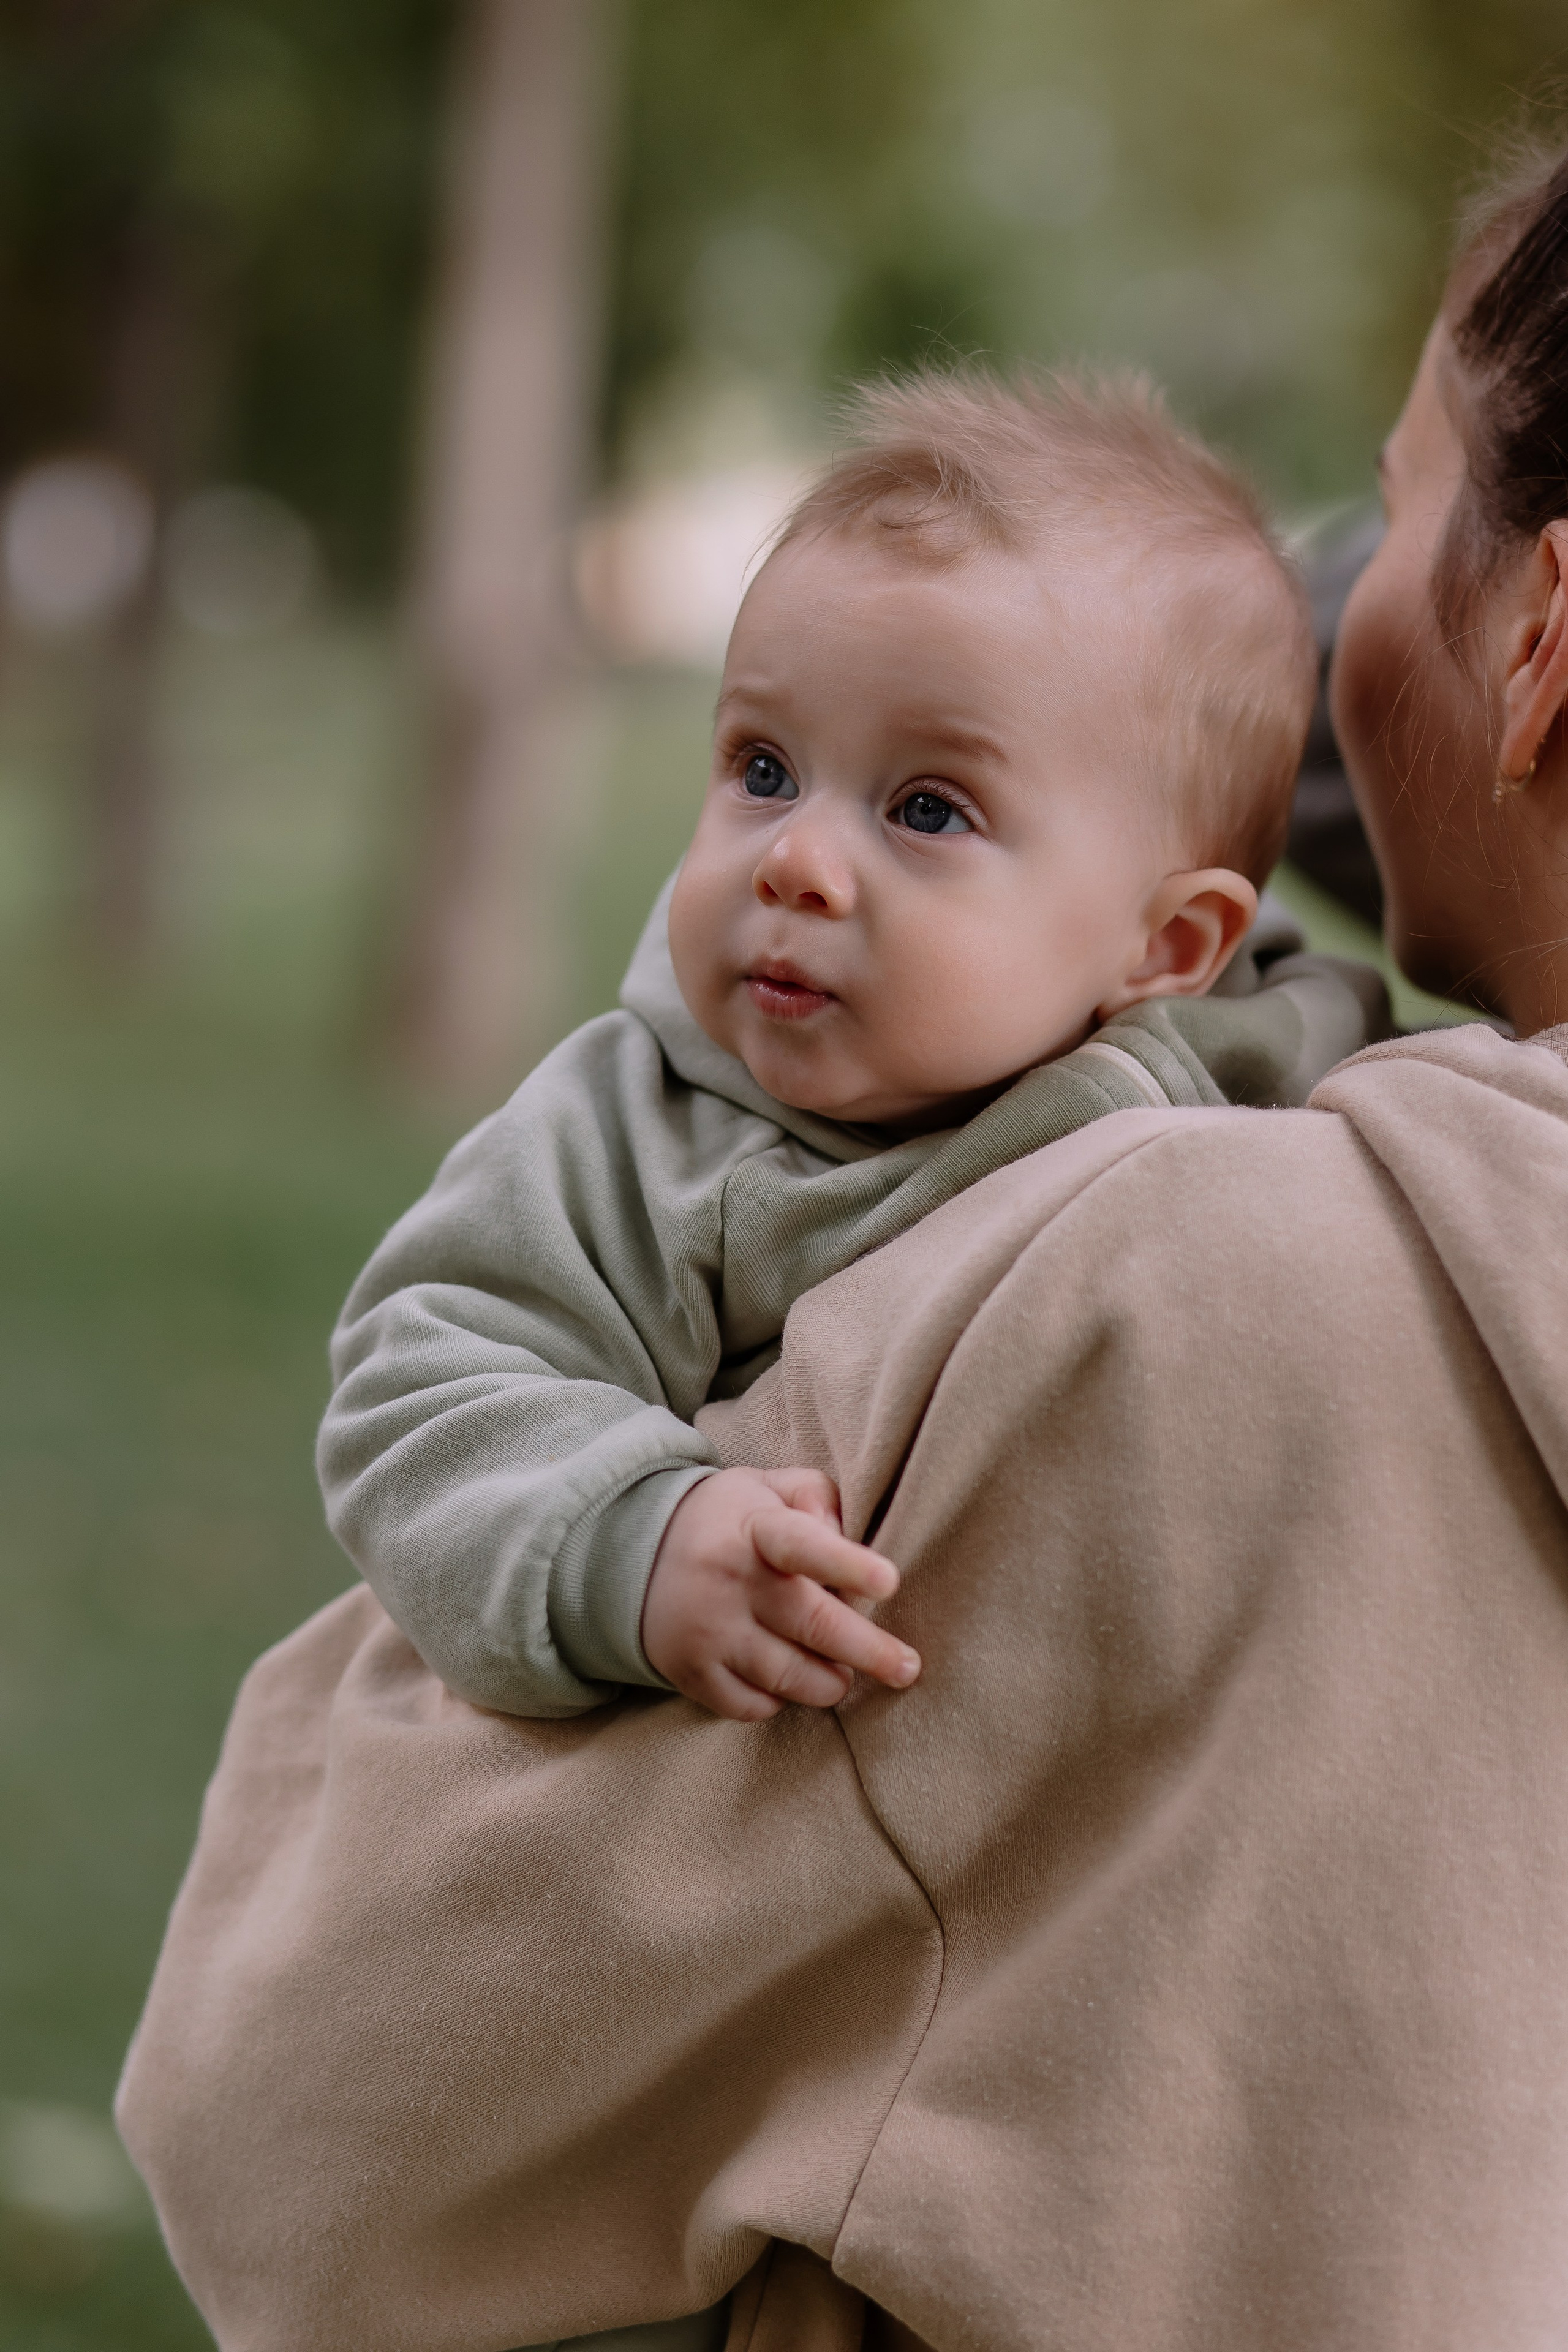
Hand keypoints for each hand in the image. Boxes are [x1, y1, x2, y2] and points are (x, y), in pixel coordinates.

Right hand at [641, 1466, 920, 1721]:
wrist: (630, 1553)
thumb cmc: (728, 1521)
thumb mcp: (768, 1486)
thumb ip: (817, 1496)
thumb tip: (846, 1539)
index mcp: (754, 1529)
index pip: (802, 1545)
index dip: (847, 1563)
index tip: (889, 1581)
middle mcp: (730, 1582)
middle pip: (811, 1625)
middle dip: (869, 1651)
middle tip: (907, 1668)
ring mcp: (708, 1633)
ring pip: (789, 1677)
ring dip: (830, 1682)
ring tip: (843, 1673)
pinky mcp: (691, 1674)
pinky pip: (753, 1707)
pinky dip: (781, 1701)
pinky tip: (789, 1680)